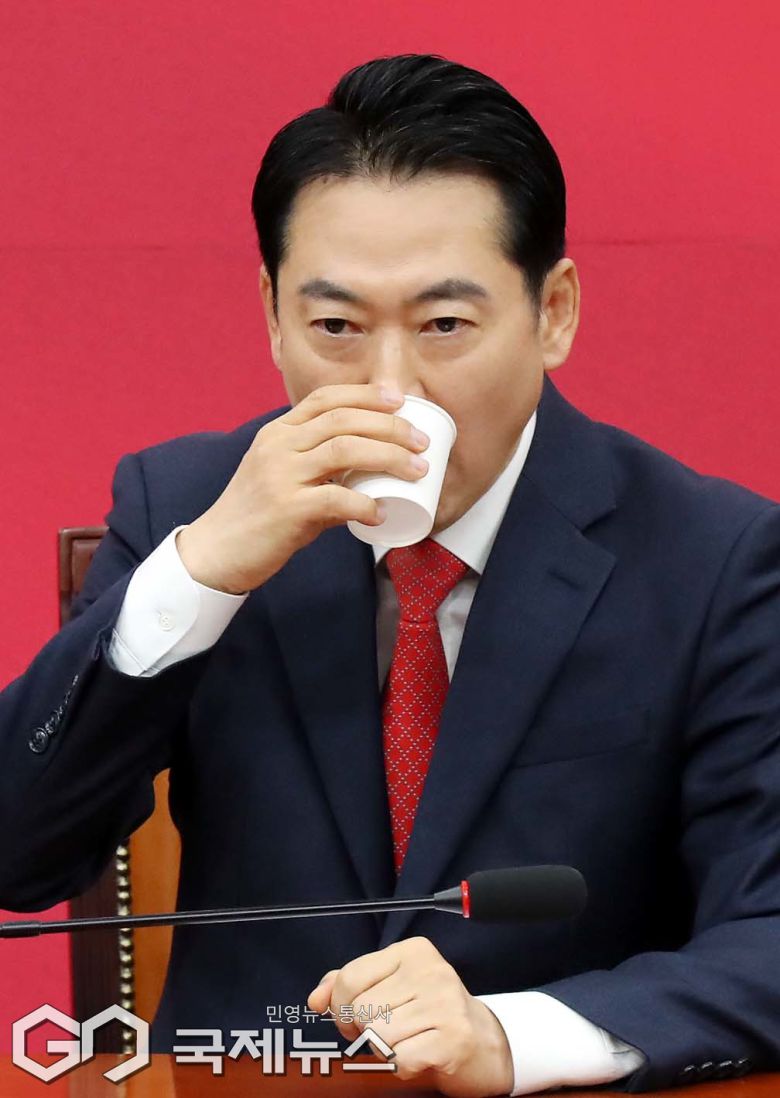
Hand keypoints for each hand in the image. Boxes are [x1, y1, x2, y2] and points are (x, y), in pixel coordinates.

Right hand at [176, 383, 429, 592]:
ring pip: (345, 450)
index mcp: (277, 432)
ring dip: (388, 456)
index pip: (326, 399)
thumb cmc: (255, 516)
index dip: (366, 395)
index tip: (399, 400)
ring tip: (417, 469)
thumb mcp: (282, 479)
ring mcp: (281, 475)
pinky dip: (365, 504)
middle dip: (390, 426)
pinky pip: (336, 499)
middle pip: (343, 420)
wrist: (216, 551)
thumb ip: (320, 474)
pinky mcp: (287, 509)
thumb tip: (367, 484)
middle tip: (421, 441)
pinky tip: (380, 513)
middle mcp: (278, 446)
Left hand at [307, 936, 513, 1096]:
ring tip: (406, 1041)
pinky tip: (420, 1054)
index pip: (350, 978)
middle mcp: (430, 971)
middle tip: (386, 1032)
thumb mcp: (390, 987)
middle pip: (361, 1009)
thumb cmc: (430, 1013)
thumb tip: (316, 999)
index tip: (355, 1017)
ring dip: (384, 1049)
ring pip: (377, 1035)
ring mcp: (445, 1002)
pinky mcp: (453, 1038)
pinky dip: (402, 1066)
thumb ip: (349, 986)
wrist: (484, 1043)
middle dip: (363, 1030)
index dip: (341, 1007)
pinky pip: (399, 1059)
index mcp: (411, 951)